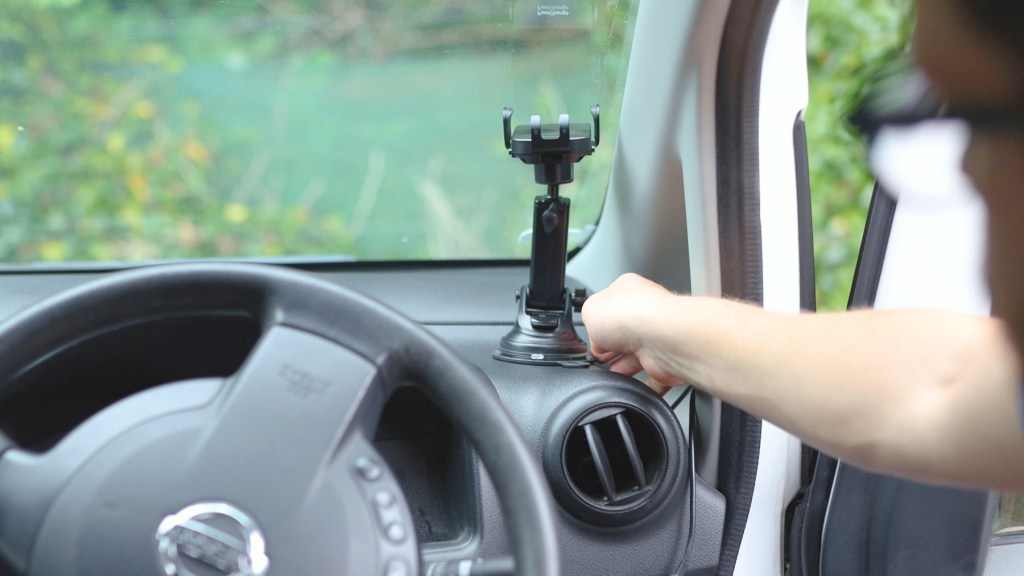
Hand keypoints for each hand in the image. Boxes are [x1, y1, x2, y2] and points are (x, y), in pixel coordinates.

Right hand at [581, 273, 684, 389]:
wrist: (661, 336)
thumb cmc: (633, 315)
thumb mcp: (590, 310)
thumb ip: (589, 320)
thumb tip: (596, 340)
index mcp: (628, 290)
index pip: (609, 308)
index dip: (597, 325)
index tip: (591, 336)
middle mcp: (646, 311)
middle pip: (622, 333)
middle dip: (609, 348)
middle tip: (600, 354)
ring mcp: (657, 335)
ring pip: (636, 355)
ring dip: (622, 366)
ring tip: (611, 370)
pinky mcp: (666, 359)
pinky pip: (654, 375)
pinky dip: (642, 382)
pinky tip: (631, 382)